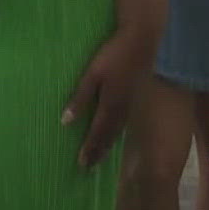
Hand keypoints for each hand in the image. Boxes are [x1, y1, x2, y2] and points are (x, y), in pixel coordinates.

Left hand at [62, 26, 156, 168]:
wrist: (142, 42)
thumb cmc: (113, 56)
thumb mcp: (92, 74)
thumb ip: (80, 98)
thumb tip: (66, 121)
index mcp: (110, 105)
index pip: (98, 134)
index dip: (90, 149)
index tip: (82, 164)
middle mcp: (122, 110)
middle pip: (109, 137)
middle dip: (99, 152)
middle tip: (90, 167)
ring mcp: (131, 104)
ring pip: (118, 131)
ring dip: (108, 146)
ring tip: (101, 156)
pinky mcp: (135, 98)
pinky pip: (124, 123)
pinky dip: (117, 134)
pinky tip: (115, 134)